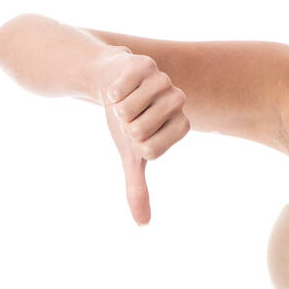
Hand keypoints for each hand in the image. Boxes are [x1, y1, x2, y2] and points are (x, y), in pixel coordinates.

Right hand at [97, 50, 189, 224]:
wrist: (108, 83)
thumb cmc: (124, 122)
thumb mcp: (130, 156)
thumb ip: (139, 188)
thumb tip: (143, 224)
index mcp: (180, 125)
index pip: (152, 149)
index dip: (134, 144)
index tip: (136, 135)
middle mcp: (177, 101)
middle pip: (140, 130)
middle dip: (123, 127)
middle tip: (126, 116)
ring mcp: (162, 80)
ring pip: (128, 110)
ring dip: (116, 110)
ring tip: (122, 101)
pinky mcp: (144, 64)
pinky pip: (120, 89)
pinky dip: (110, 93)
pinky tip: (115, 88)